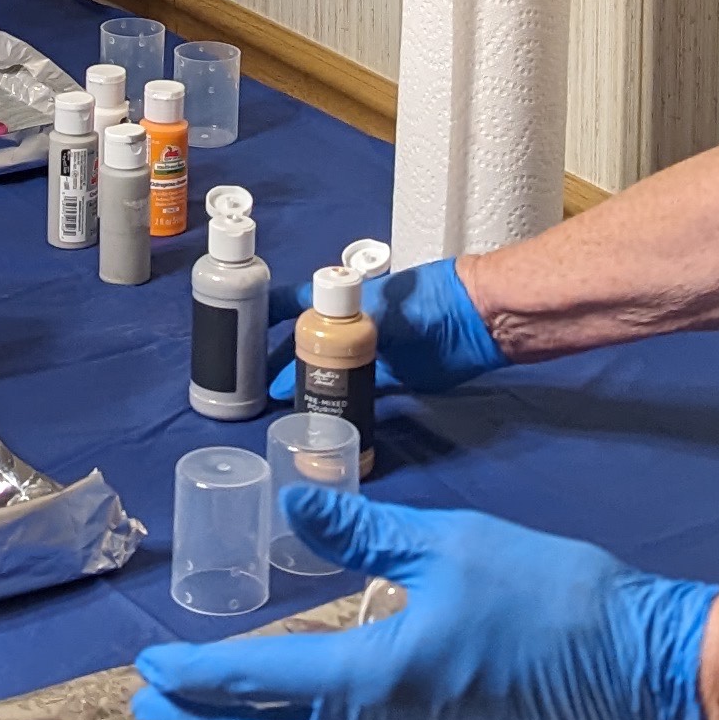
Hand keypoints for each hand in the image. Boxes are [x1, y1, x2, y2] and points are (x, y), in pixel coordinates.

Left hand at [131, 485, 717, 719]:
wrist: (633, 667)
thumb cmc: (547, 599)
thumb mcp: (447, 543)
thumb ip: (360, 528)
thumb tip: (294, 499)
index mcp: (372, 678)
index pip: (256, 682)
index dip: (195, 674)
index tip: (150, 663)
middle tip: (149, 703)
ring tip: (201, 715)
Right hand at [265, 252, 501, 401]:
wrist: (480, 319)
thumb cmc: (429, 304)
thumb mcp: (380, 316)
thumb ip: (348, 341)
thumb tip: (310, 366)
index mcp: (346, 302)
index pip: (295, 303)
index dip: (267, 314)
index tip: (238, 328)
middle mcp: (354, 327)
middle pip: (309, 345)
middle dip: (280, 361)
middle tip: (252, 384)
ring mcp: (373, 354)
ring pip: (330, 371)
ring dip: (307, 386)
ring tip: (280, 407)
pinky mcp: (393, 379)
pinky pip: (358, 393)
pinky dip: (340, 404)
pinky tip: (322, 417)